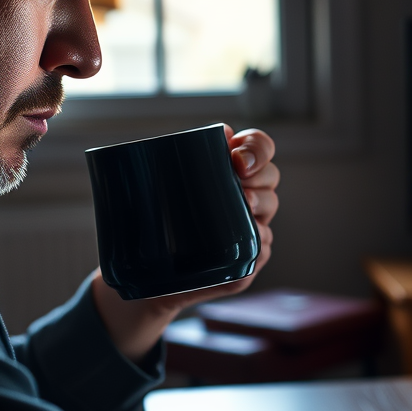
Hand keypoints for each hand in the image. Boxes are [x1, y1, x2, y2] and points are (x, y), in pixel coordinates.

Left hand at [90, 126, 279, 361]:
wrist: (140, 275)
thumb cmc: (149, 222)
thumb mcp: (151, 186)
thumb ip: (167, 157)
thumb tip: (203, 134)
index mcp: (227, 172)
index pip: (258, 148)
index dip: (258, 148)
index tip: (237, 158)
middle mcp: (244, 198)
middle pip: (271, 178)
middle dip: (262, 178)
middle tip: (241, 186)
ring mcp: (247, 231)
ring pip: (268, 213)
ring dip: (261, 209)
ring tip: (244, 210)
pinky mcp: (243, 264)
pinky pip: (262, 252)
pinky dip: (257, 247)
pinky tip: (245, 248)